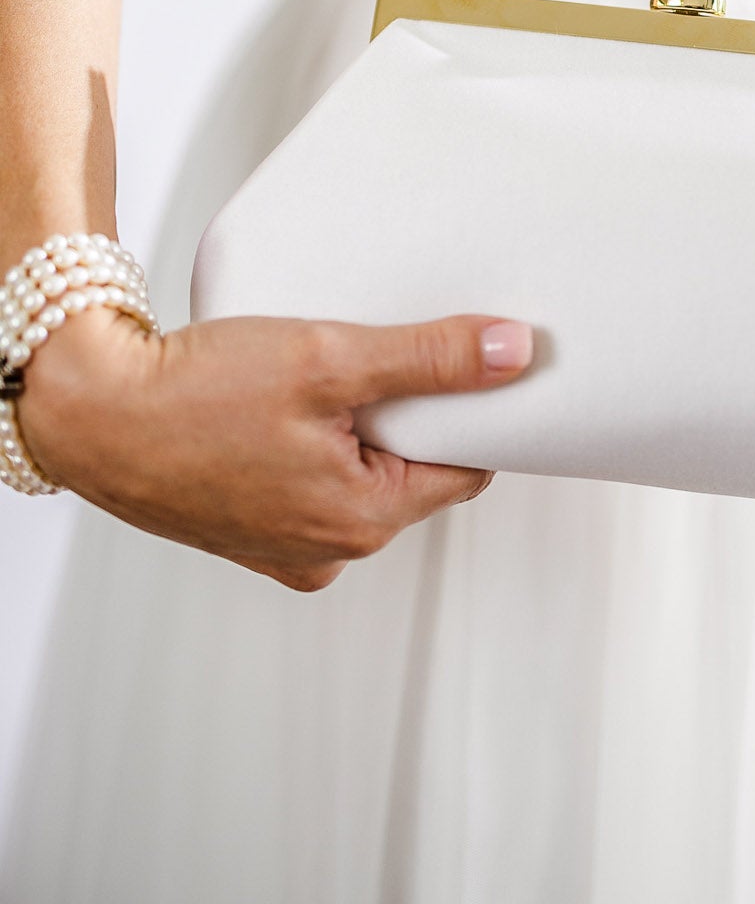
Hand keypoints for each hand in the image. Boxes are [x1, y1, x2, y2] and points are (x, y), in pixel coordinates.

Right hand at [17, 305, 534, 591]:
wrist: (92, 413)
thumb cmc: (194, 394)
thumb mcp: (330, 359)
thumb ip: (429, 358)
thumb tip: (512, 353)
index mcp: (361, 522)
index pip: (465, 465)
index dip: (471, 409)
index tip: (467, 362)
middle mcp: (329, 551)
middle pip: (414, 468)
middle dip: (408, 411)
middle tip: (377, 354)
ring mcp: (287, 547)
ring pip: (361, 471)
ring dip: (357, 423)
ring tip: (322, 375)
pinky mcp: (253, 528)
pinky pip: (313, 480)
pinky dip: (313, 440)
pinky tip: (285, 401)